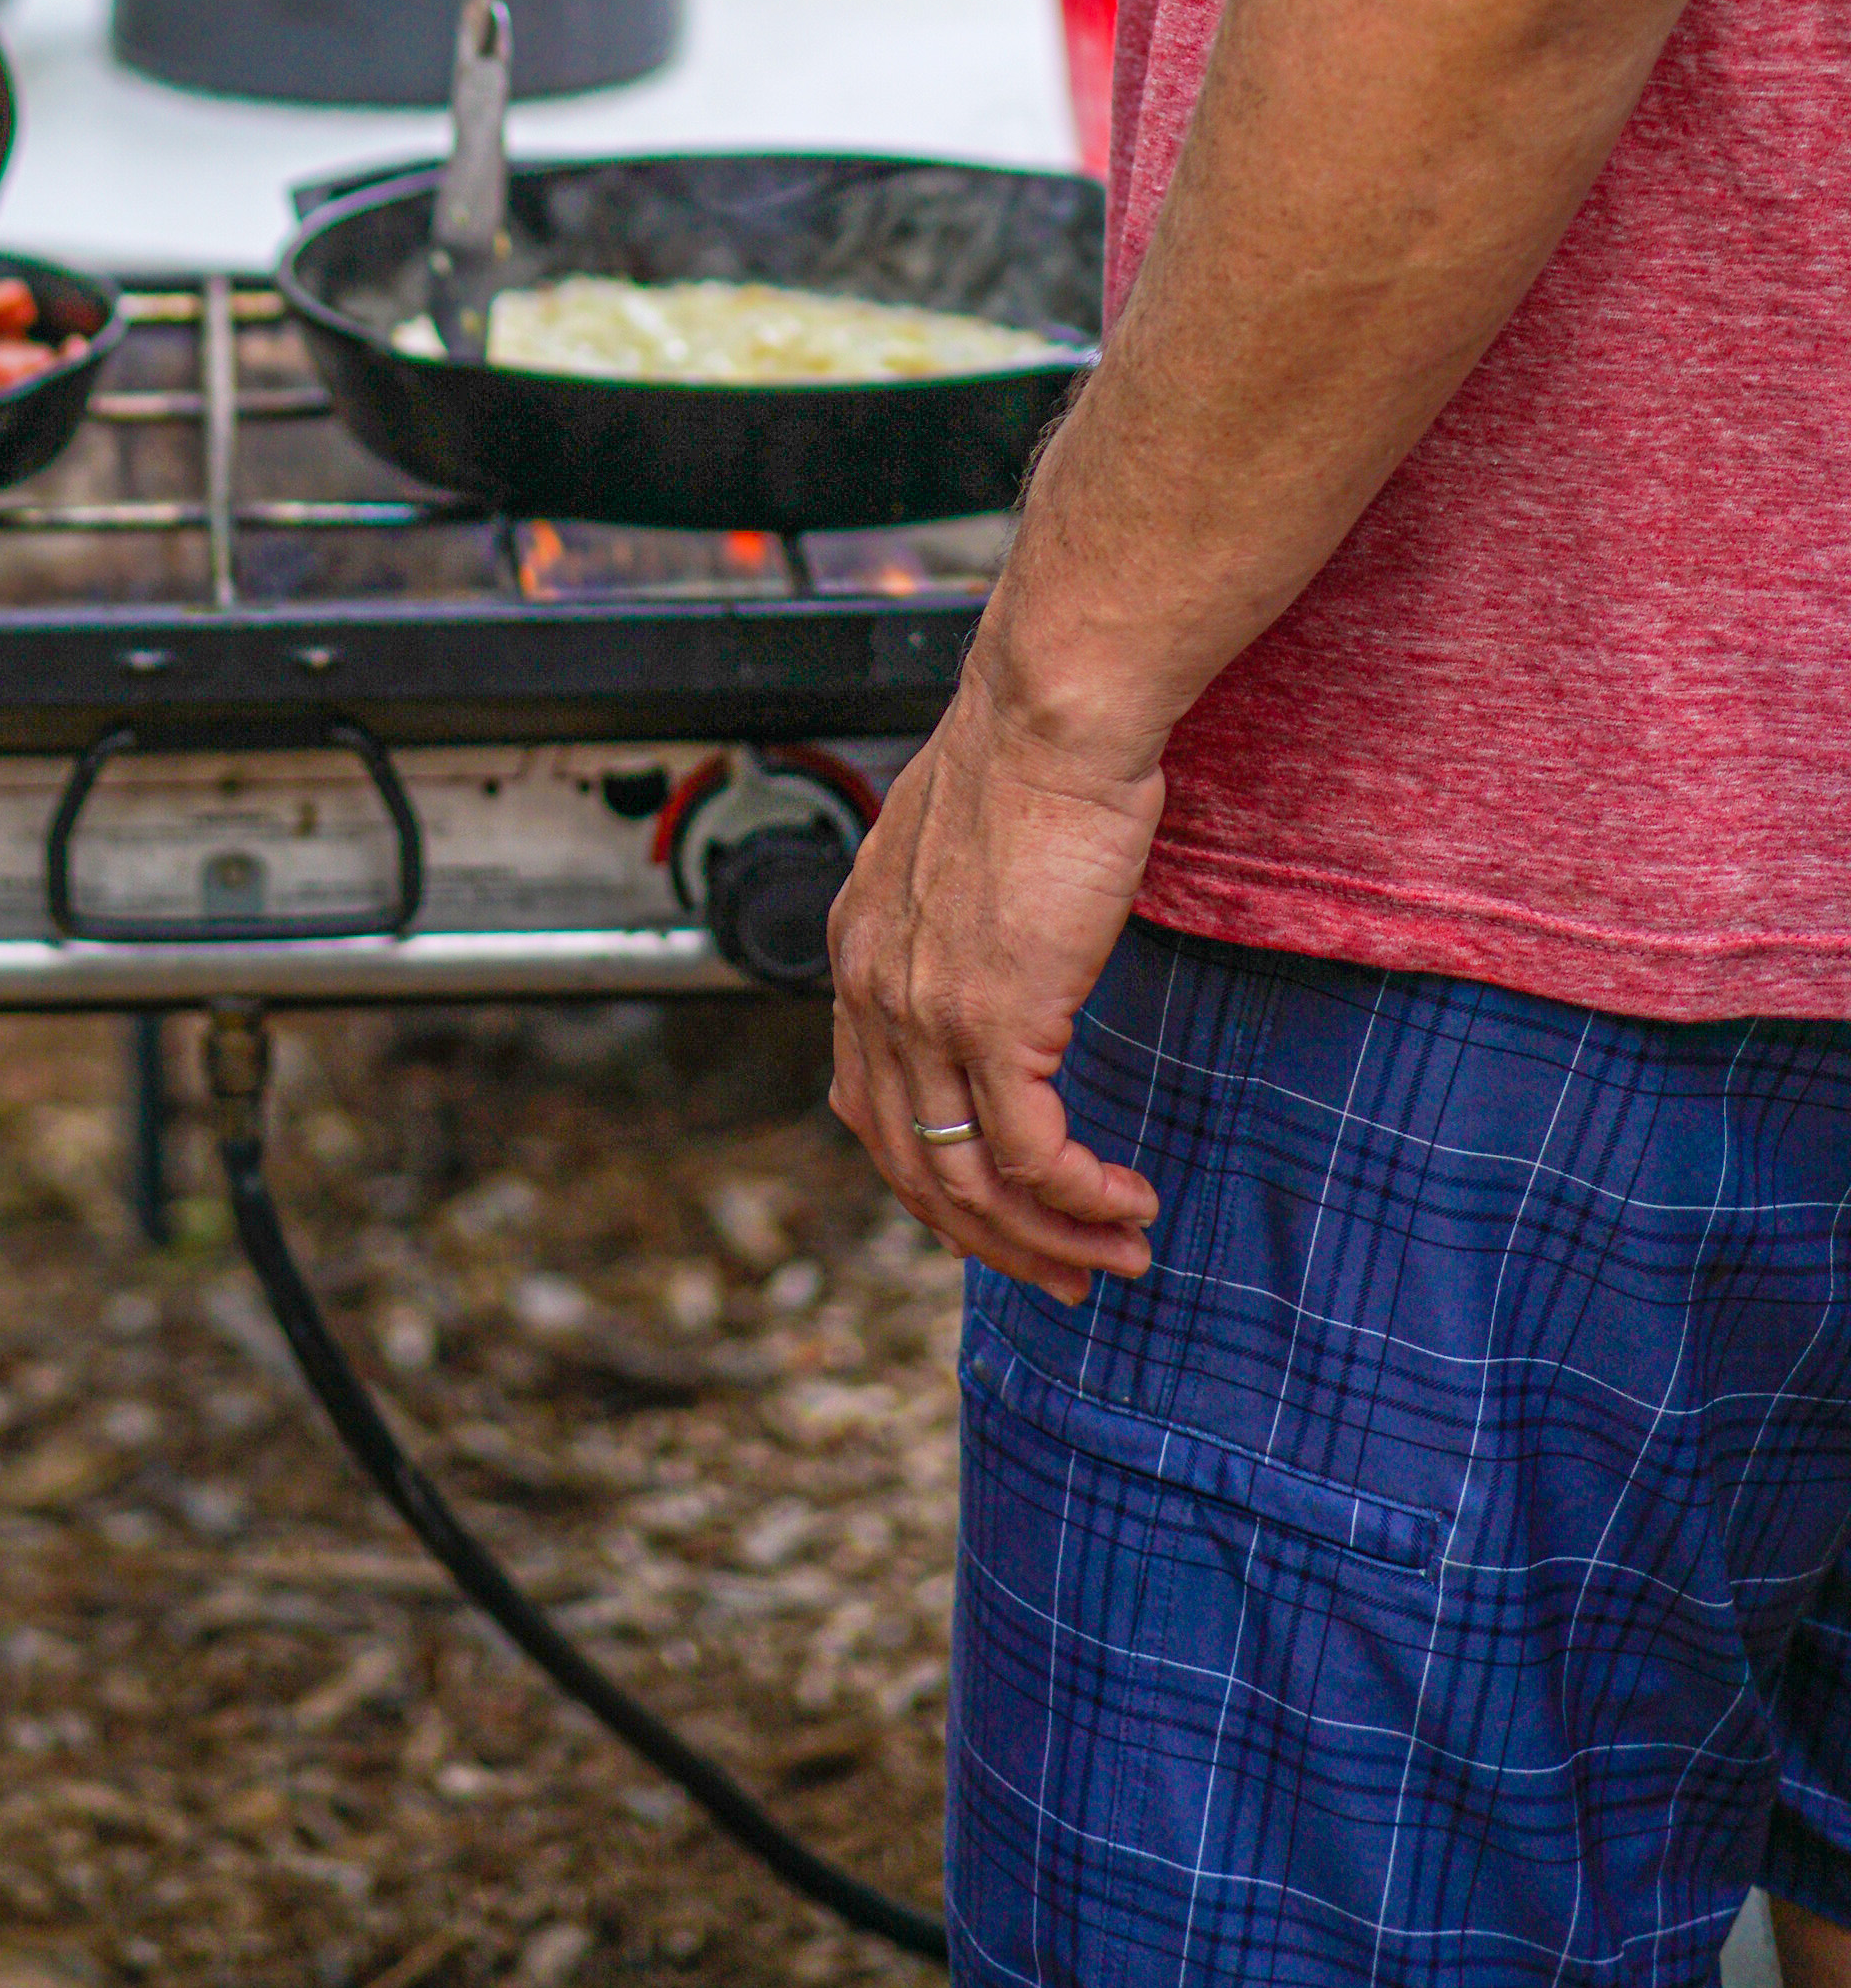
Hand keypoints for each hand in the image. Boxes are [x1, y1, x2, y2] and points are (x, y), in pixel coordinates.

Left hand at [824, 667, 1165, 1302]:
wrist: (1050, 712)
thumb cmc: (1027, 758)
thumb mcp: (958, 851)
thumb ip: (953, 919)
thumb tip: (993, 958)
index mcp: (856, 951)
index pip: (870, 1110)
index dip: (935, 1182)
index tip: (996, 1219)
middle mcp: (872, 990)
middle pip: (915, 1168)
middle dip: (994, 1241)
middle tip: (1065, 1275)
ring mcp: (927, 1012)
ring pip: (973, 1181)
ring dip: (1049, 1239)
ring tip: (1116, 1257)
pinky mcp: (996, 1019)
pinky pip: (1035, 1156)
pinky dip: (1084, 1198)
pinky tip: (1131, 1204)